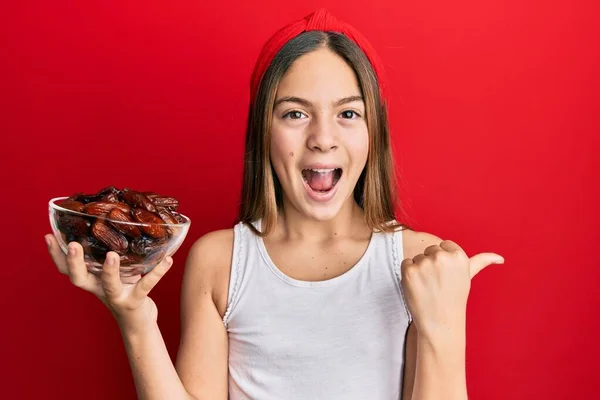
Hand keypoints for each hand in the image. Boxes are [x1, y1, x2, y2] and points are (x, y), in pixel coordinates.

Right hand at [45, 233, 173, 329]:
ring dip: (110, 271)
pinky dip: (158, 272)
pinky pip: (146, 286)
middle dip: (73, 262)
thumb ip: (111, 255)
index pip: (66, 269)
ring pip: (109, 285)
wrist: (137, 324)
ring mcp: (117, 297)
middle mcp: (99, 289)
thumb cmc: (125, 291)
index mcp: (91, 280)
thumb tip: (117, 221)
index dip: (55, 255)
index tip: (49, 236)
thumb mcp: (115, 273)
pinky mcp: (135, 301)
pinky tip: (168, 260)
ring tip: (112, 255)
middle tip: (72, 244)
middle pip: (79, 278)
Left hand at [400, 240, 503, 338]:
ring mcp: (425, 264)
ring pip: (417, 258)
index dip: (444, 260)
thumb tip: (500, 258)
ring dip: (419, 270)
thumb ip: (481, 262)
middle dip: (431, 264)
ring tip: (429, 287)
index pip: (445, 245)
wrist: (440, 322)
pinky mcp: (410, 271)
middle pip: (430, 250)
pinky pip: (406, 264)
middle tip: (438, 283)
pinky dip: (408, 275)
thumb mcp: (468, 277)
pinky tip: (418, 287)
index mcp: (458, 256)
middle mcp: (442, 257)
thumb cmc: (454, 298)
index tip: (447, 275)